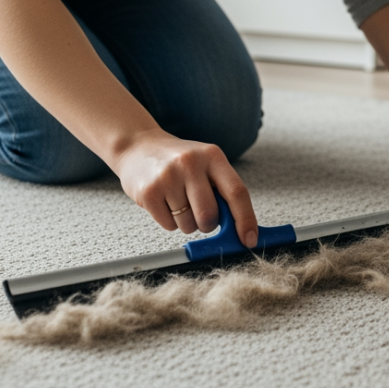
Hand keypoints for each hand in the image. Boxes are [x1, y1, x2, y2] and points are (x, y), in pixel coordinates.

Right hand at [113, 128, 257, 245]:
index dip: (246, 219)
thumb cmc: (179, 161)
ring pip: (189, 224)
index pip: (237, 192)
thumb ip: (223, 190)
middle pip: (210, 215)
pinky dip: (170, 221)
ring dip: (187, 223)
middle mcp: (191, 163)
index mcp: (212, 156)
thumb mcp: (206, 164)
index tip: (249, 239)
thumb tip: (241, 228)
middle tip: (200, 213)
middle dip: (208, 224)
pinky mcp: (149, 192)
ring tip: (178, 201)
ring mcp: (168, 177)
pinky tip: (164, 202)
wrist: (138, 147)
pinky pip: (169, 225)